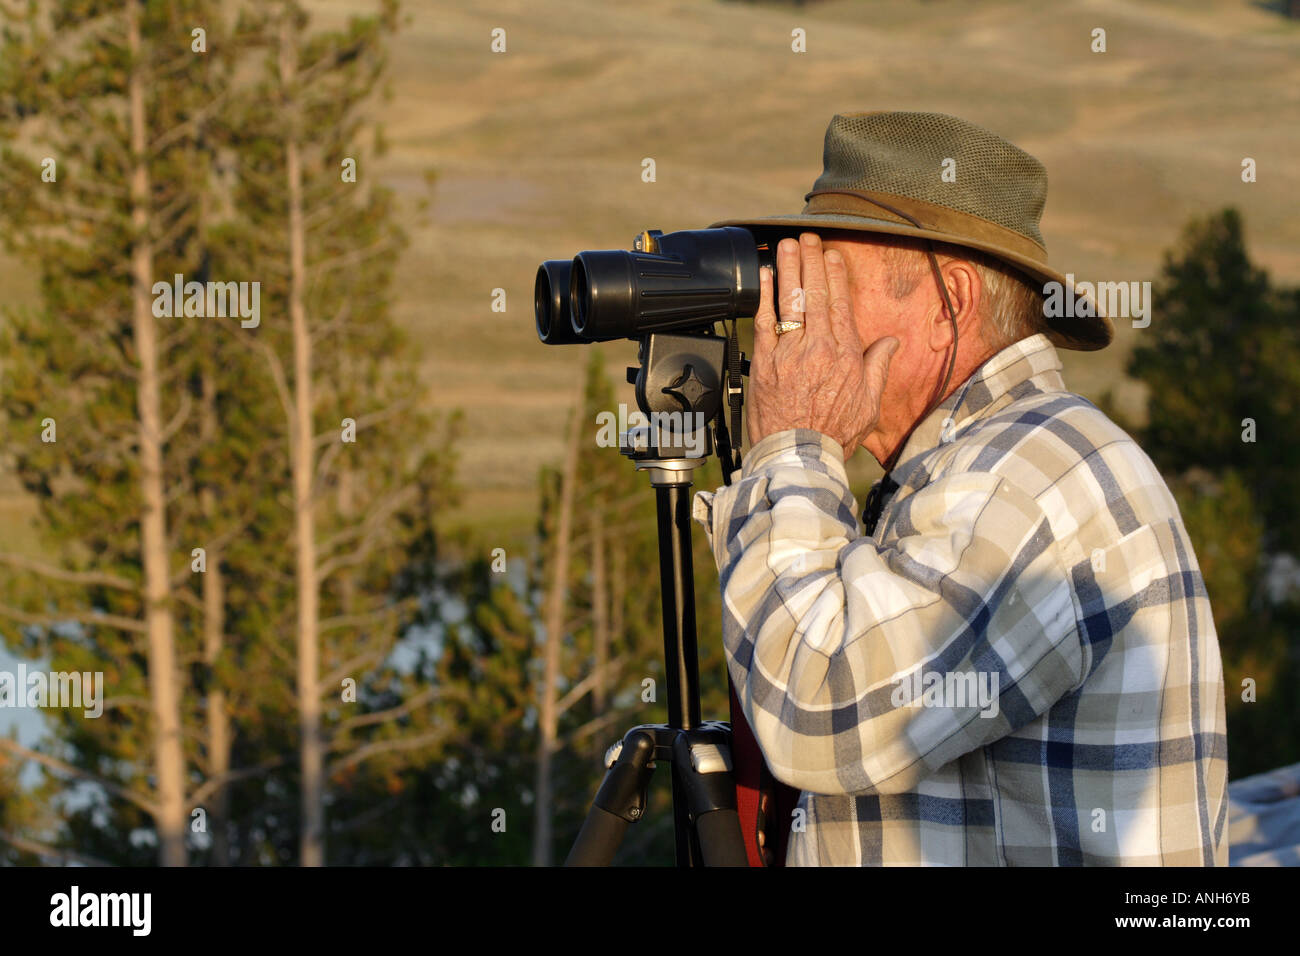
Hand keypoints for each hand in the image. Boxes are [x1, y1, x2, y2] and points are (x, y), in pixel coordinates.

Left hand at [747, 233, 898, 459]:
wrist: (799, 456)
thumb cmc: (833, 435)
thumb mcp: (869, 405)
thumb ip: (878, 368)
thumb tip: (891, 343)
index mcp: (846, 356)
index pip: (841, 305)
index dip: (836, 276)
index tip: (832, 255)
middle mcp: (819, 348)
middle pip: (815, 295)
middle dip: (811, 262)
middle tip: (807, 237)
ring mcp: (790, 353)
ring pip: (790, 302)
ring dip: (789, 269)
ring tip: (787, 245)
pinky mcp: (765, 363)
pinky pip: (764, 321)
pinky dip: (765, 296)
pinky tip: (765, 276)